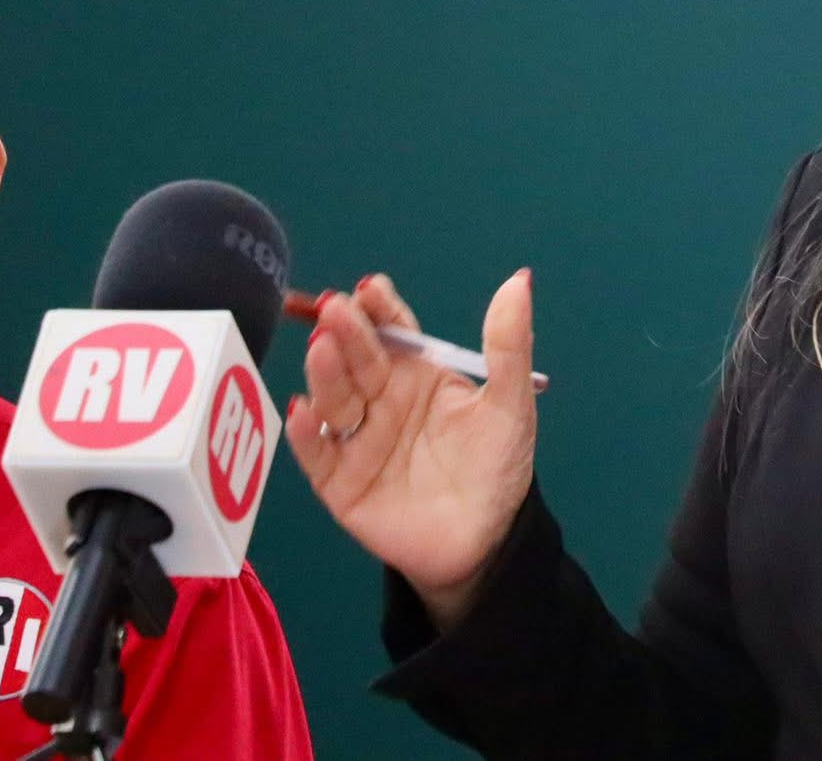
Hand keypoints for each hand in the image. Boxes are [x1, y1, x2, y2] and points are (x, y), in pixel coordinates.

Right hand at [284, 270, 537, 629]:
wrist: (486, 541)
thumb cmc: (496, 466)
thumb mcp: (510, 402)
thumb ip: (509, 345)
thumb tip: (519, 280)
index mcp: (418, 374)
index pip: (394, 332)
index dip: (381, 309)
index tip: (371, 288)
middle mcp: (380, 399)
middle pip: (359, 360)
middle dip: (347, 333)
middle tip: (335, 309)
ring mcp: (357, 439)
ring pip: (335, 399)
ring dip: (326, 373)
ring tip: (322, 348)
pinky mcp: (338, 481)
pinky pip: (317, 453)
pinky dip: (304, 433)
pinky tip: (302, 410)